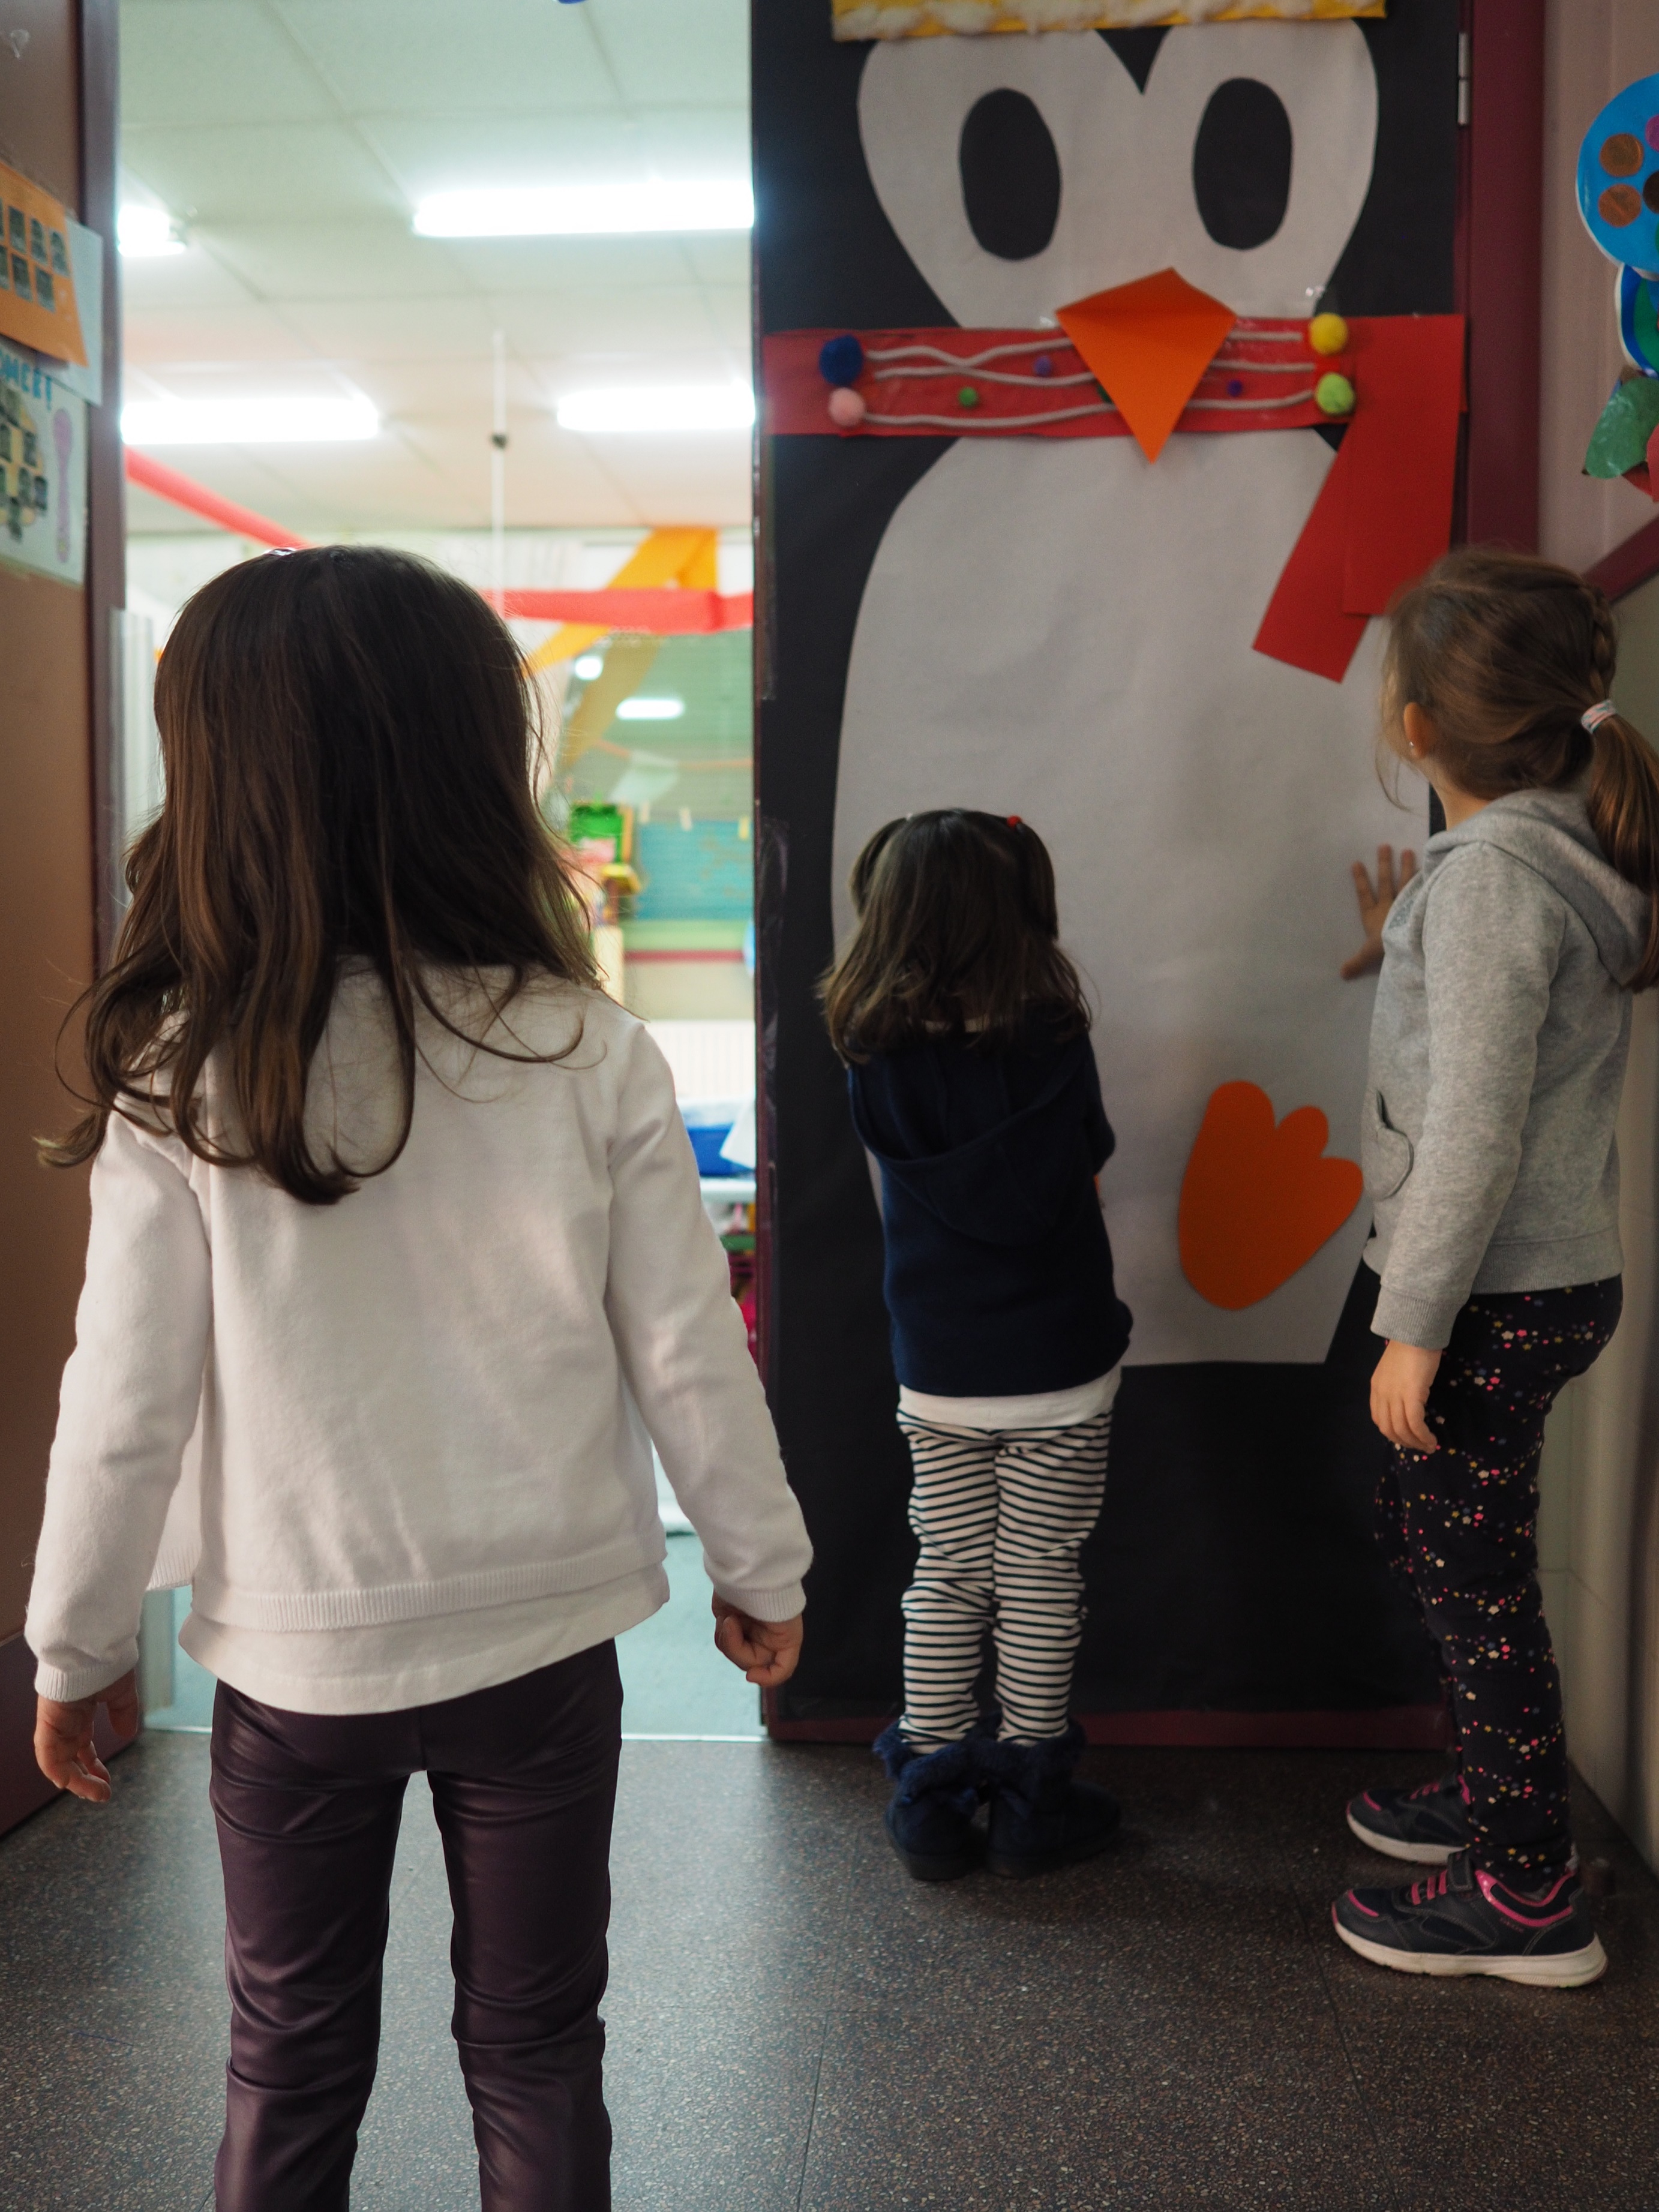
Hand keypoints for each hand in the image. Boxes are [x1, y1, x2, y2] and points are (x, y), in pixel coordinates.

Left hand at [34, 1670, 139, 1802]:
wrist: (93, 1643)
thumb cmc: (107, 1661)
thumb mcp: (121, 1691)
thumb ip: (124, 1712)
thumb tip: (127, 1734)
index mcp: (80, 1713)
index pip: (81, 1747)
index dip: (92, 1766)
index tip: (106, 1781)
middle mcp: (65, 1721)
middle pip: (69, 1758)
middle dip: (85, 1779)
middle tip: (103, 1794)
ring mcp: (55, 1721)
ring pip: (58, 1761)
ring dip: (75, 1781)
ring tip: (96, 1794)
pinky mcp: (48, 1720)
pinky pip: (47, 1753)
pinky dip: (55, 1770)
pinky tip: (68, 1783)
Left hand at [712, 1597, 802, 1687]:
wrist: (751, 1567)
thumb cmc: (773, 1595)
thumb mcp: (785, 1626)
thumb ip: (778, 1656)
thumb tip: (751, 1675)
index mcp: (784, 1639)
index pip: (781, 1670)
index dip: (767, 1678)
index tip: (751, 1674)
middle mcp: (766, 1638)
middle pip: (750, 1663)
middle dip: (737, 1649)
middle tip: (732, 1625)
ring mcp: (747, 1631)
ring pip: (733, 1653)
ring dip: (728, 1639)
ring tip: (730, 1618)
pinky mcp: (729, 1623)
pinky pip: (722, 1640)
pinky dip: (722, 1631)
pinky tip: (725, 1616)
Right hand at [1340, 845, 1416, 979]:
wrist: (1412, 942)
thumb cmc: (1389, 948)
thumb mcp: (1370, 956)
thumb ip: (1357, 963)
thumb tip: (1341, 974)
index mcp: (1374, 917)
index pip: (1365, 895)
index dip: (1360, 880)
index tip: (1356, 863)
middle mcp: (1390, 905)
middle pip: (1385, 882)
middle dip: (1384, 865)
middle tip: (1384, 846)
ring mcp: (1407, 902)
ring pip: (1406, 881)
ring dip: (1406, 866)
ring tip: (1408, 851)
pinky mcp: (1421, 902)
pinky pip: (1424, 887)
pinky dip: (1427, 877)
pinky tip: (1432, 866)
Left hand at [1369, 1340, 1440, 1453]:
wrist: (1416, 1332)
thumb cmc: (1411, 1348)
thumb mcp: (1396, 1370)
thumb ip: (1397, 1386)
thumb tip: (1409, 1401)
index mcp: (1377, 1388)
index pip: (1379, 1419)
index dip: (1393, 1433)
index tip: (1407, 1438)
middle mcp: (1382, 1394)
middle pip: (1388, 1429)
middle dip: (1405, 1442)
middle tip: (1420, 1447)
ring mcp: (1395, 1396)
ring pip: (1402, 1429)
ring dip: (1416, 1442)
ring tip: (1429, 1447)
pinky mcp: (1411, 1395)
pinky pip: (1415, 1423)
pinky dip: (1423, 1435)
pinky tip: (1431, 1439)